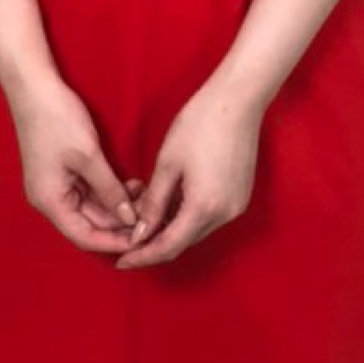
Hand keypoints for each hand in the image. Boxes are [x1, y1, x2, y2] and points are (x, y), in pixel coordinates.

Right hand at [8, 76, 143, 254]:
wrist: (35, 88)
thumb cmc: (57, 120)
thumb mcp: (89, 156)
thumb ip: (110, 190)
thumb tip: (130, 218)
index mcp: (50, 201)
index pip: (84, 237)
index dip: (114, 242)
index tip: (142, 239)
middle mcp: (50, 199)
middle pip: (89, 224)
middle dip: (121, 222)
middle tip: (151, 215)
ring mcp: (56, 186)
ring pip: (92, 208)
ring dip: (118, 205)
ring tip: (145, 194)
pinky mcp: (63, 172)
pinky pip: (89, 192)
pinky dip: (110, 191)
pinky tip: (132, 185)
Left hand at [114, 75, 265, 268]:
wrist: (237, 101)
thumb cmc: (199, 125)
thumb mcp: (167, 165)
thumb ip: (153, 203)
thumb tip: (139, 232)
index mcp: (204, 207)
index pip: (169, 247)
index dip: (143, 256)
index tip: (123, 261)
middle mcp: (225, 214)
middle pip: (184, 241)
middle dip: (156, 245)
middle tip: (129, 242)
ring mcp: (236, 206)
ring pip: (197, 230)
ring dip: (172, 230)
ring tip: (145, 222)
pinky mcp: (240, 196)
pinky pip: (210, 217)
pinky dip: (188, 218)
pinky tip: (170, 206)